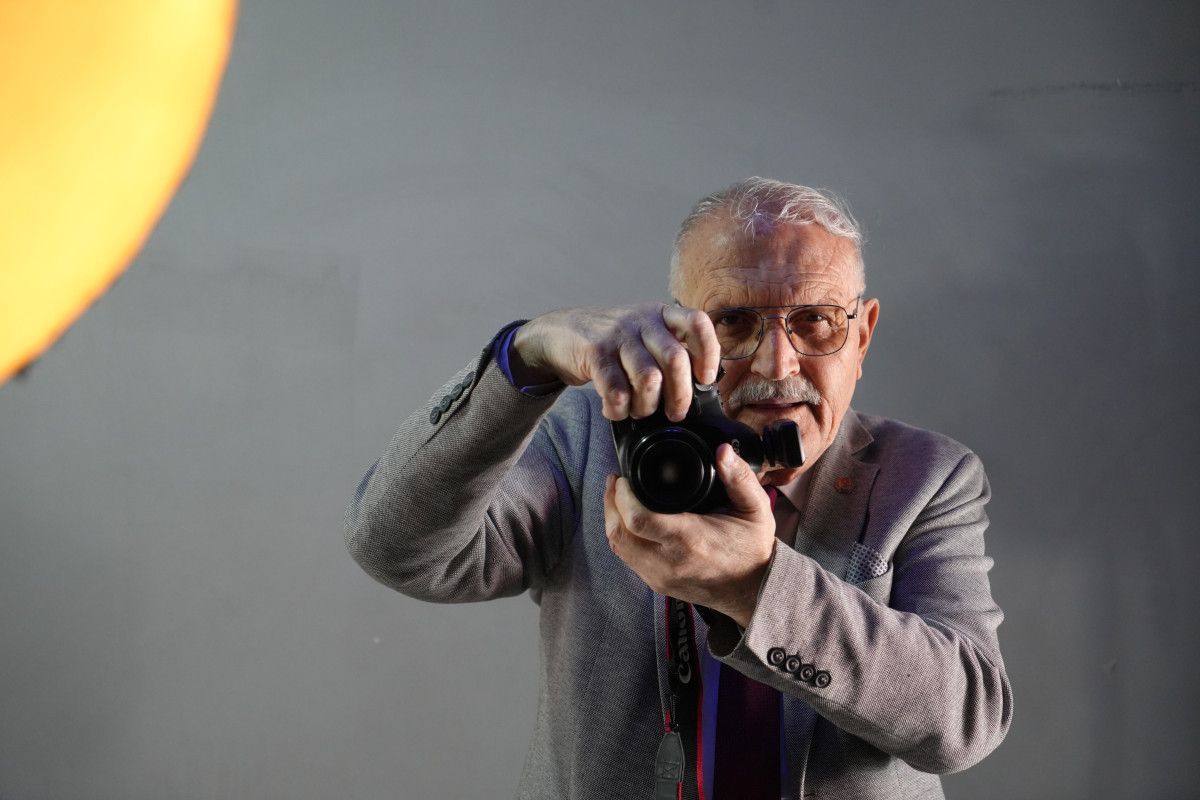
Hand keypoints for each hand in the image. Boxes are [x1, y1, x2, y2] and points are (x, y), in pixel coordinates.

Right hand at [509, 303, 719, 420]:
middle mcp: (642, 321)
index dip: (708, 352)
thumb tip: (698, 388)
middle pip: (675, 359)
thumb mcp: (645, 334)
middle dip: (680, 395)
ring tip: (639, 410)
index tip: (705, 379)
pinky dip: (619, 410)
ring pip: (648, 379)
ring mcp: (618, 336)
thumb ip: (669, 352)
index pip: (697, 322)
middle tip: (676, 413)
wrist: (560, 332)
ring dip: (647, 406)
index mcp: (661, 315)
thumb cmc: (612, 341)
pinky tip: (615, 410)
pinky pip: (616, 391)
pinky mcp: (595, 353)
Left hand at [604, 443, 776, 626]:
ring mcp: (660, 576)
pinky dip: (622, 536)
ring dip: (612, 520)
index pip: (638, 519)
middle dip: (611, 503)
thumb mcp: (756, 508)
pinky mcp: (656, 583)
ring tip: (618, 496)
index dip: (622, 496)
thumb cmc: (752, 549)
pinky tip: (628, 519)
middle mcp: (669, 562)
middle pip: (619, 533)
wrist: (753, 590)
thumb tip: (723, 450)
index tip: (624, 478)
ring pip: (618, 547)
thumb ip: (739, 477)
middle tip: (616, 482)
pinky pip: (627, 558)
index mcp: (690, 540)